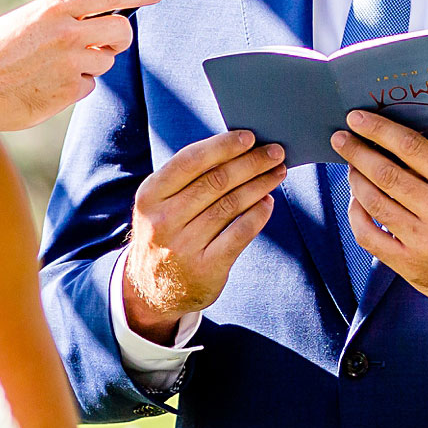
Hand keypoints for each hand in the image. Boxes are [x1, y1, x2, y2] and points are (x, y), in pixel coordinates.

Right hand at [0, 0, 162, 130]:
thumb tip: (90, 21)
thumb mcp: (26, 19)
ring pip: (104, 62)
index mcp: (56, 7)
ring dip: (89, 65)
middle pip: (121, 31)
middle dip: (118, 39)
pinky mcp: (69, 91)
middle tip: (105, 44)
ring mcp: (71, 62)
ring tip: (55, 67)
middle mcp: (69, 32)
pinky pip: (88, 86)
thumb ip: (60, 17)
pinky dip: (74, 86)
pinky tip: (48, 85)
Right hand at [123, 131, 286, 339]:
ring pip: (232, 204)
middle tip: (275, 152)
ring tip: (277, 173)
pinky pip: (241, 233)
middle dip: (251, 162)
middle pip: (217, 181)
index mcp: (150, 196)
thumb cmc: (165, 233)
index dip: (223, 146)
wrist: (150, 290)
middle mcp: (164, 221)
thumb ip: (187, 178)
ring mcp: (185, 246)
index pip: (190, 161)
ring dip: (260, 184)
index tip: (249, 137)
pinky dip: (258, 214)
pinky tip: (268, 202)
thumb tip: (236, 148)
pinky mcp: (207, 268)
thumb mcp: (159, 204)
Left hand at [332, 111, 427, 308]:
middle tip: (339, 139)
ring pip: (374, 202)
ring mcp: (423, 241)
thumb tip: (388, 140)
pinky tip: (355, 200)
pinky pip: (368, 235)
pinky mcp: (409, 265)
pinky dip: (355, 214)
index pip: (413, 147)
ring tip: (350, 167)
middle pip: (387, 174)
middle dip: (357, 152)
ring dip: (356, 180)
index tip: (357, 118)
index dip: (380, 130)